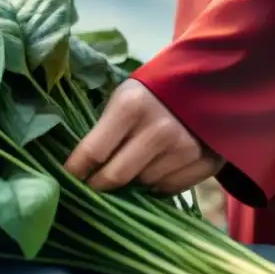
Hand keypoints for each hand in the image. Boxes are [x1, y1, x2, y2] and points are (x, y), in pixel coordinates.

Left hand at [64, 79, 224, 193]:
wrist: (208, 85)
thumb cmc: (151, 94)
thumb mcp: (122, 99)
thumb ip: (104, 131)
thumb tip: (80, 169)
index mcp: (131, 107)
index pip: (93, 152)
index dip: (75, 171)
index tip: (66, 181)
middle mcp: (159, 129)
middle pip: (115, 176)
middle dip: (98, 185)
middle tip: (92, 186)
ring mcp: (185, 148)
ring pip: (142, 184)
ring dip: (132, 181)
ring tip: (135, 165)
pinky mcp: (206, 163)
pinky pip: (168, 189)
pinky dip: (157, 184)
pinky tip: (158, 167)